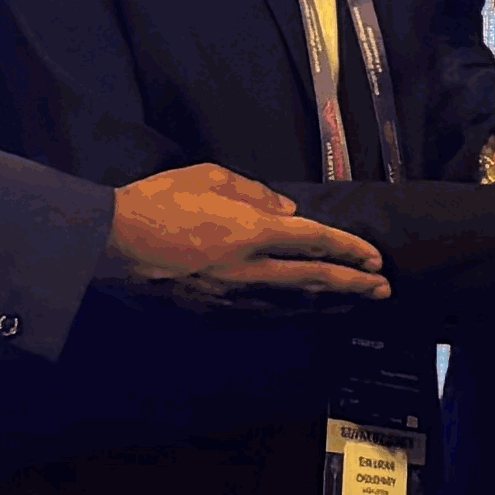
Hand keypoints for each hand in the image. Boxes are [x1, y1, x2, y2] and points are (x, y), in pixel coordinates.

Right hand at [108, 162, 388, 311]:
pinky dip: (295, 315)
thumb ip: (255, 192)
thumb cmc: (157, 202)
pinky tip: (308, 314)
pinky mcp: (216, 315)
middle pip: (317, 281)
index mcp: (252, 231)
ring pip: (296, 306)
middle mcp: (251, 270)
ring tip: (357, 304)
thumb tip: (288, 210)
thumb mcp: (209, 177)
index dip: (350, 249)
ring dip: (331, 305)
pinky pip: (266, 317)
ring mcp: (234, 299)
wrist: (110, 246)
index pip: (316, 241)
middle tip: (383, 289)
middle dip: (355, 285)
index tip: (374, 256)